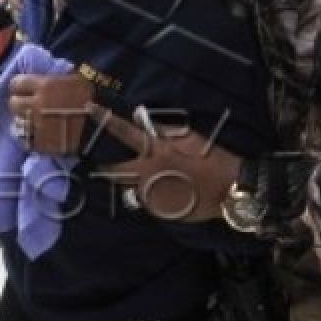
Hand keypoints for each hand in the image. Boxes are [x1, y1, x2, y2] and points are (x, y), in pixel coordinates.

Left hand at [8, 73, 94, 154]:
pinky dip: (29, 137)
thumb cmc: (92, 99)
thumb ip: (55, 78)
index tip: (24, 89)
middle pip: (13, 103)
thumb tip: (44, 77)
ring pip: (17, 122)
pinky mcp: (41, 144)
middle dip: (20, 103)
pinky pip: (25, 140)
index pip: (16, 83)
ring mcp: (37, 125)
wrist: (104, 127)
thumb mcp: (74, 80)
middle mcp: (36, 104)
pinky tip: (37, 135)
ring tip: (33, 122)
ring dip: (24, 121)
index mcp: (44, 86)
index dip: (19, 86)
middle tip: (29, 106)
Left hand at [88, 104, 240, 221]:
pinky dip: (151, 195)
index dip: (105, 119)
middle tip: (105, 165)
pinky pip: (147, 202)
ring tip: (153, 180)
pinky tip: (168, 191)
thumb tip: (141, 118)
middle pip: (115, 171)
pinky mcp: (159, 212)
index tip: (90, 108)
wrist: (230, 190)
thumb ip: (163, 129)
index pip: (124, 131)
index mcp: (155, 151)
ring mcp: (152, 196)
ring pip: (130, 189)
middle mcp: (148, 175)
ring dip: (133, 183)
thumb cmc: (212, 158)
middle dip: (108, 168)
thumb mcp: (189, 137)